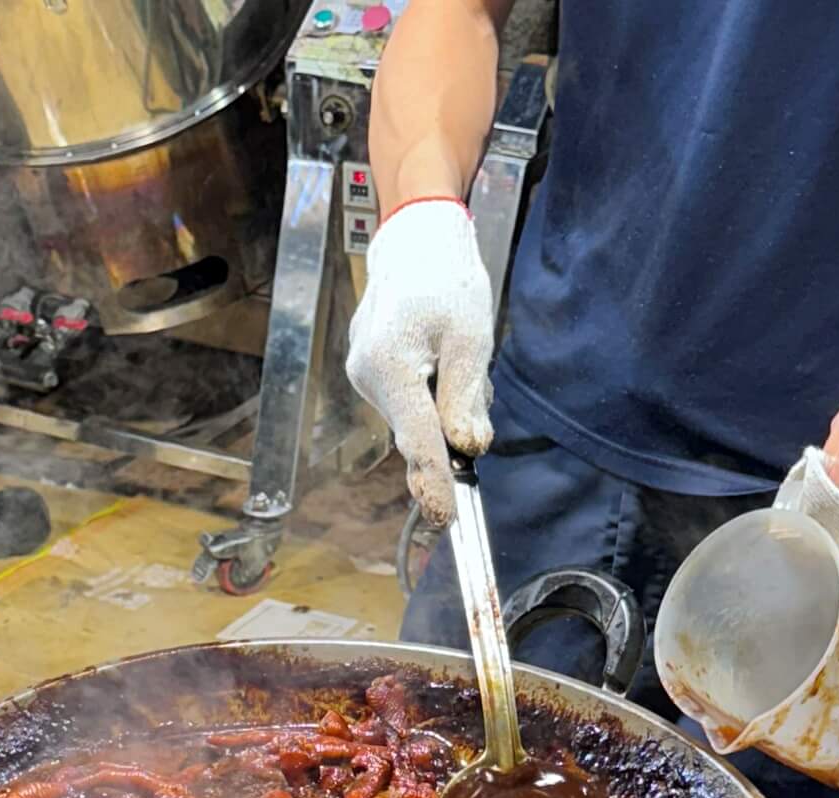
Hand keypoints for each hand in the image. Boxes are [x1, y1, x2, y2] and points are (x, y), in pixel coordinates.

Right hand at [346, 199, 494, 525]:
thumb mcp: (471, 338)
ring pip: (414, 417)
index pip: (418, 441)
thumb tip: (468, 449)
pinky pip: (409, 400)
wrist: (415, 238)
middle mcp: (367, 376)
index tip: (447, 518)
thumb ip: (466, 398)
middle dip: (450, 430)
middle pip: (416, 432)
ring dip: (445, 406)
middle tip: (475, 385)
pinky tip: (445, 356)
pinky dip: (433, 393)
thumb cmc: (446, 279)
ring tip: (462, 355)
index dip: (437, 482)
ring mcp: (364, 374)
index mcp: (389, 367)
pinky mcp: (371, 371)